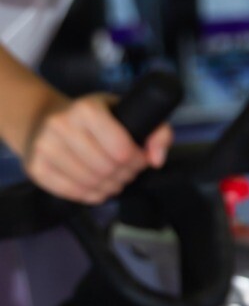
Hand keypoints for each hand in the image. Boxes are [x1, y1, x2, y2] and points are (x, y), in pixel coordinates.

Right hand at [20, 90, 170, 204]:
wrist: (44, 119)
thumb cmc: (94, 118)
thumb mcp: (127, 112)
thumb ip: (157, 131)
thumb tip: (156, 160)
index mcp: (86, 109)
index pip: (122, 149)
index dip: (137, 160)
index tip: (139, 158)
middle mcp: (60, 125)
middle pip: (106, 168)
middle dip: (125, 175)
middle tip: (127, 171)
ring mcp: (44, 147)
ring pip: (89, 183)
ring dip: (110, 187)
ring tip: (115, 180)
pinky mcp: (35, 167)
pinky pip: (70, 192)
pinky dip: (91, 195)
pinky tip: (98, 188)